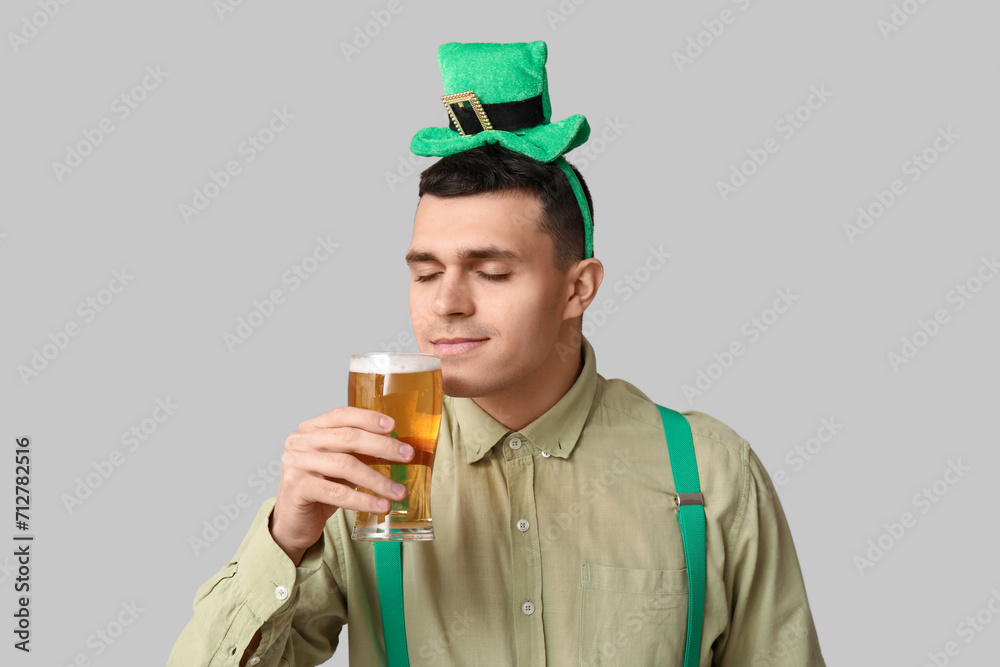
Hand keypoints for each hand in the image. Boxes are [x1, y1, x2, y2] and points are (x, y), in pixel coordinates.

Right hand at [269, 406, 413, 563]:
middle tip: (407, 456)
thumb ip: (358, 451)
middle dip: (382, 446)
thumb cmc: (321, 488)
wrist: (293, 521)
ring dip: (377, 480)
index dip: (369, 418)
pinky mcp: (297, 487)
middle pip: (347, 438)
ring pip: (345, 465)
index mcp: (311, 428)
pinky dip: (363, 500)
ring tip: (399, 491)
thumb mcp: (339, 464)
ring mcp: (296, 463)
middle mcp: (300, 441)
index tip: (394, 427)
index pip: (342, 415)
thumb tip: (397, 448)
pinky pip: (337, 492)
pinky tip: (381, 506)